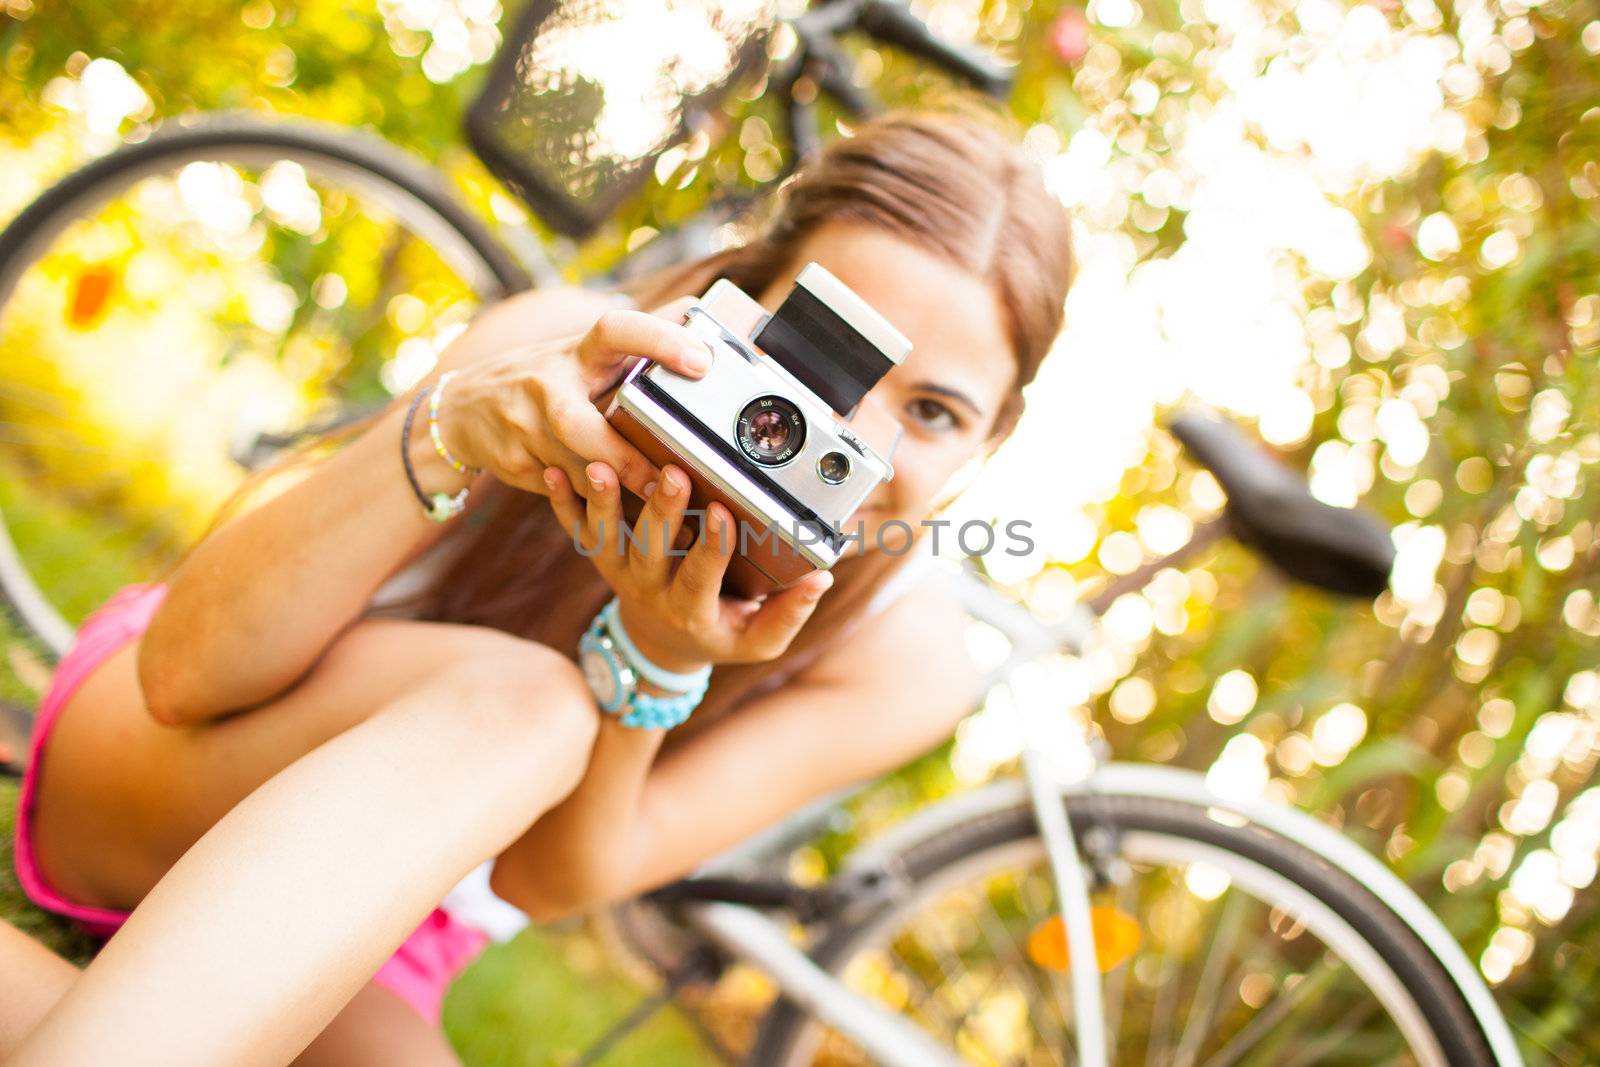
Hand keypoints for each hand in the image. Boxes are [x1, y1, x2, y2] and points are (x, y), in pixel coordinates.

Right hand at [425, 295, 711, 502]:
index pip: (616, 330)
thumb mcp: (583, 350)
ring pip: (572, 468)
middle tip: (668, 477)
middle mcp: (545, 385)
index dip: (659, 339)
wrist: (462, 410)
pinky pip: (561, 491)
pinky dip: (593, 504)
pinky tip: (622, 518)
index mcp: (576, 352)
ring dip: (613, 490)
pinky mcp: (514, 463)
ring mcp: (523, 427)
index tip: (702, 361)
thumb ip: (640, 336)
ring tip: (661, 506)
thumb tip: (698, 309)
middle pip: (577, 424)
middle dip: (621, 455)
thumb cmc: (544, 377)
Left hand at [544, 459, 834, 668]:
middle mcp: (649, 589)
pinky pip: (575, 530)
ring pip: (606, 537)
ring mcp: (619, 572)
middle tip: (672, 473)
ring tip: (601, 466)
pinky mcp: (599, 556)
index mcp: (691, 609)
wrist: (659, 645)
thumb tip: (819, 580)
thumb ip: (787, 614)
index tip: (726, 514)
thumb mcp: (755, 639)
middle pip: (652, 550)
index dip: (715, 547)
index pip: (703, 577)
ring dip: (602, 502)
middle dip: (663, 511)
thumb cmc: (716, 634)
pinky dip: (561, 503)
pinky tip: (552, 471)